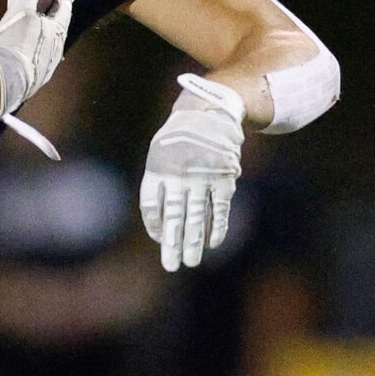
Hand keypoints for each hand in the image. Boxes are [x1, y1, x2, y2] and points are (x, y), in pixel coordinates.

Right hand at [0, 0, 71, 115]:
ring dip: (40, 36)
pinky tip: (19, 51)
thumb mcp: (20, 14)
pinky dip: (29, 50)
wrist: (0, 83)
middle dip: (51, 17)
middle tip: (44, 6)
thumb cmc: (16, 45)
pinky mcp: (29, 81)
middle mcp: (56, 53)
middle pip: (57, 30)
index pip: (65, 10)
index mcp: (58, 35)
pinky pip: (33, 60)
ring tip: (31, 27)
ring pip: (46, 47)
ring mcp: (44, 70)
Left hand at [139, 73, 246, 270]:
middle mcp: (178, 173)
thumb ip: (159, 184)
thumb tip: (160, 226)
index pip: (151, 205)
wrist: (209, 109)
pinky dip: (217, 226)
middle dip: (173, 243)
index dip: (155, 226)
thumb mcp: (159, 153)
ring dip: (194, 240)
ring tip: (190, 261)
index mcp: (157, 167)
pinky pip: (219, 207)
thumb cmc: (180, 137)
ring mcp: (202, 175)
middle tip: (172, 266)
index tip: (160, 240)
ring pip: (196, 215)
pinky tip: (213, 242)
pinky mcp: (223, 176)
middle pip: (174, 215)